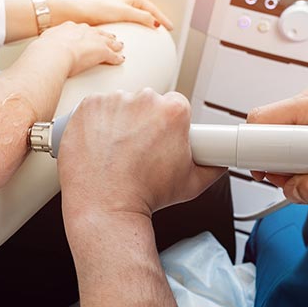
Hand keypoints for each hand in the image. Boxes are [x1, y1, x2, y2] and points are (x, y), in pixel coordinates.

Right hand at [37, 21, 124, 76]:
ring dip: (115, 44)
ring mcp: (95, 41)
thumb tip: (43, 47)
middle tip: (110, 37)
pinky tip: (120, 60)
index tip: (89, 33)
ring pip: (109, 41)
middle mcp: (85, 31)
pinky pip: (113, 55)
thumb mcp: (45, 41)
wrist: (54, 52)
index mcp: (70, 27)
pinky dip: (117, 58)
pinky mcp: (102, 52)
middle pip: (98, 32)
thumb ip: (48, 42)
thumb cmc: (47, 49)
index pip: (82, 29)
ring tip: (119, 46)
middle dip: (105, 35)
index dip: (87, 32)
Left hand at [50, 0, 172, 30]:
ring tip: (152, 33)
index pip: (152, 8)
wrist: (77, 12)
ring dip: (146, 24)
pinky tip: (134, 36)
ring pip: (137, 18)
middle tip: (165, 30)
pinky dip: (135, 29)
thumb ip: (141, 16)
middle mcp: (125, 1)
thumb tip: (154, 23)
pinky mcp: (111, 18)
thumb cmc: (97, 8)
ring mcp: (119, 9)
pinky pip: (128, 24)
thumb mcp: (123, 12)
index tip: (170, 28)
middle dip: (156, 20)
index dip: (162, 18)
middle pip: (146, 12)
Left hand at [58, 90, 225, 226]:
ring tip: (116, 151)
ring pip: (120, 104)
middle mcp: (143, 99)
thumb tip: (219, 161)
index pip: (175, 105)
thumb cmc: (145, 196)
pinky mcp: (87, 107)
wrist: (106, 207)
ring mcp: (113, 101)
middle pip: (147, 103)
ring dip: (119, 122)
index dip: (168, 125)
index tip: (160, 139)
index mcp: (173, 111)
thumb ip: (213, 167)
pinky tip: (100, 145)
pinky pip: (95, 108)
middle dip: (143, 122)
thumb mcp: (192, 184)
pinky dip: (95, 123)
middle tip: (137, 150)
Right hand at [247, 84, 307, 202]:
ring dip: (289, 163)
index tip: (261, 171)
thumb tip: (290, 187)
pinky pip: (292, 139)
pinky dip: (299, 160)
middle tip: (295, 179)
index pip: (260, 119)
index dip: (256, 149)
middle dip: (274, 161)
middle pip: (267, 129)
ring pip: (278, 137)